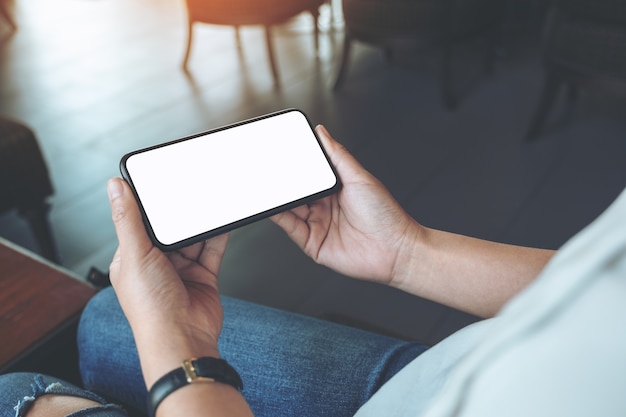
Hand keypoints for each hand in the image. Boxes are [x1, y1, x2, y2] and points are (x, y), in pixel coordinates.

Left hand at [107, 177, 228, 386]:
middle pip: (169, 228)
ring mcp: (182, 270)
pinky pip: (212, 249)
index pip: (138, 222)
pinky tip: (222, 220)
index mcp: (132, 259)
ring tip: (208, 202)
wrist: (184, 338)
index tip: (158, 181)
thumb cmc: (151, 309)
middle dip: (178, 212)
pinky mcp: (204, 275)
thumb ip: (128, 219)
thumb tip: (114, 187)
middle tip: (188, 188)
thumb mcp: (135, 255)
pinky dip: (218, 235)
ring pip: (192, 237)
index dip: (148, 203)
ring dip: (199, 223)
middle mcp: (156, 264)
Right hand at [271, 125, 421, 284]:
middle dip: (281, 181)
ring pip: (289, 208)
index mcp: (336, 189)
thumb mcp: (359, 177)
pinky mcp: (312, 243)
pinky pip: (290, 227)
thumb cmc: (386, 215)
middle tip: (267, 168)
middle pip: (296, 191)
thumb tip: (322, 132)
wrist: (395, 250)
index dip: (294, 165)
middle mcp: (325, 206)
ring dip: (277, 198)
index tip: (279, 153)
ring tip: (264, 185)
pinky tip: (271, 206)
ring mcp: (318, 224)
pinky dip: (278, 216)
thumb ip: (337, 155)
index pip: (308, 174)